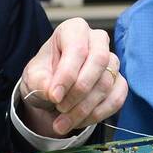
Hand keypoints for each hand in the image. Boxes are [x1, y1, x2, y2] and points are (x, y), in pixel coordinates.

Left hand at [19, 17, 127, 138]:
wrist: (53, 91)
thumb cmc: (45, 75)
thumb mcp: (33, 76)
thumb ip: (40, 81)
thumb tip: (53, 92)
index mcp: (74, 30)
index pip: (77, 49)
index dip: (67, 75)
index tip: (54, 96)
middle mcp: (97, 40)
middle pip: (99, 61)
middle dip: (78, 91)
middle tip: (60, 108)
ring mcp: (112, 60)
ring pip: (106, 83)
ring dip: (84, 108)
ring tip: (62, 123)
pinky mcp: (119, 81)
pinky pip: (117, 98)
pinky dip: (98, 114)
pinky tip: (79, 121)